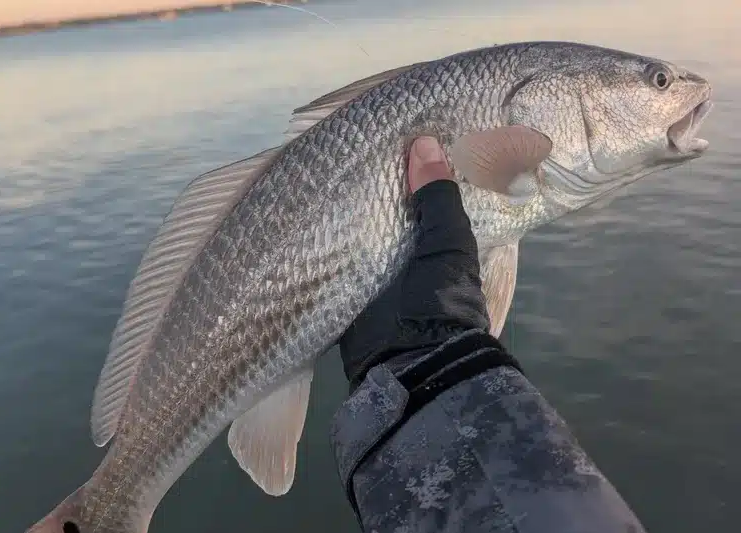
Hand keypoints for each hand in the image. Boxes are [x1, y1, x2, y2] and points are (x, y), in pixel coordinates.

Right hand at [339, 136, 491, 390]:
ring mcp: (377, 268)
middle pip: (392, 206)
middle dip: (376, 182)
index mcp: (440, 238)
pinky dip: (327, 235)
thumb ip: (438, 198)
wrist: (406, 365)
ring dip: (347, 206)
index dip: (417, 165)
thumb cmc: (438, 301)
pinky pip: (338, 253)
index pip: (429, 191)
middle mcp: (409, 249)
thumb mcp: (447, 246)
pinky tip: (305, 206)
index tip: (398, 130)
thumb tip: (424, 142)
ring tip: (321, 163)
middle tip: (349, 142)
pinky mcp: (348, 286)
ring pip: (363, 227)